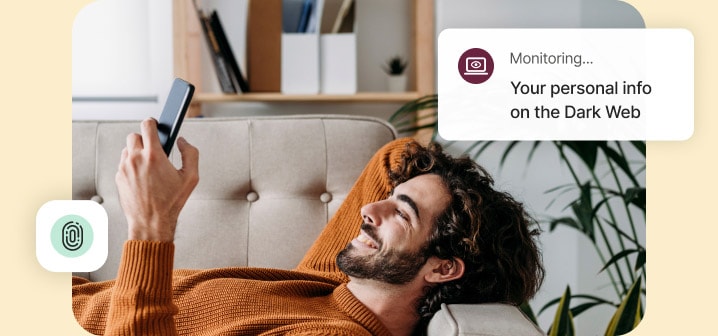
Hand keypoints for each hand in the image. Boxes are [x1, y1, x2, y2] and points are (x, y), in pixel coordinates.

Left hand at [115, 118, 198, 241]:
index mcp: (153, 156)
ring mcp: (125, 168)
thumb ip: (191, 154)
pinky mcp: (119, 177)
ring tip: (148, 166)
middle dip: (144, 139)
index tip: (155, 125)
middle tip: (154, 150)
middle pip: (134, 135)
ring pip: (127, 150)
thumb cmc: (171, 203)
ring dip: (137, 153)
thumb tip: (183, 142)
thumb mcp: (191, 178)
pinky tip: (142, 177)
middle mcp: (136, 159)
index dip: (153, 123)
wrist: (151, 222)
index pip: (147, 125)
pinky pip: (123, 164)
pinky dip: (131, 166)